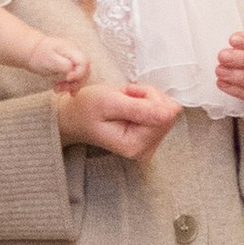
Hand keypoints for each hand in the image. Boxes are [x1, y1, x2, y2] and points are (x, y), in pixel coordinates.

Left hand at [31, 43, 88, 91]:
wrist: (31, 51)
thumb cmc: (39, 55)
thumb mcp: (51, 60)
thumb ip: (65, 65)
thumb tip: (74, 71)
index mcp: (71, 50)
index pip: (84, 63)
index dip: (79, 74)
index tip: (67, 79)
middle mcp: (76, 54)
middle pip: (85, 71)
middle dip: (75, 82)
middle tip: (60, 88)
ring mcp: (74, 60)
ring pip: (81, 76)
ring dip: (71, 85)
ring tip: (57, 89)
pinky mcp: (71, 66)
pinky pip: (76, 77)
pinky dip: (70, 84)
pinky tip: (63, 90)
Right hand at [57, 78, 180, 161]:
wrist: (73, 117)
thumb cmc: (85, 109)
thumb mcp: (109, 102)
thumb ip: (139, 108)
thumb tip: (170, 113)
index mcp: (135, 145)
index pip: (164, 114)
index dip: (147, 96)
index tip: (127, 94)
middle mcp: (144, 150)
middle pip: (167, 113)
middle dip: (147, 97)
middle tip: (124, 97)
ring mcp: (148, 146)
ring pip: (166, 111)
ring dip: (146, 98)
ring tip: (123, 101)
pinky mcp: (149, 138)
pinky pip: (161, 114)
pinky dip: (146, 103)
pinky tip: (128, 106)